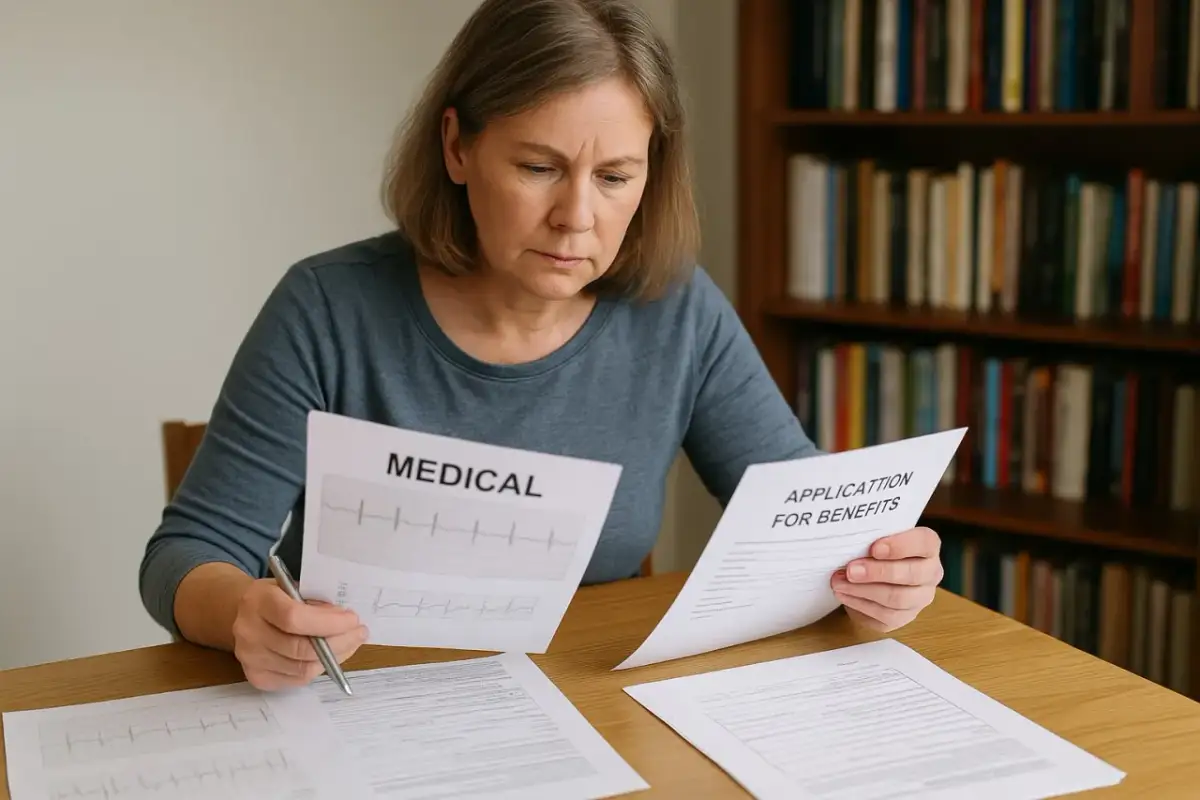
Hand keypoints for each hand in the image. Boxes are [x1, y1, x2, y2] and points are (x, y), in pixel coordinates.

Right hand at [231, 578, 367, 690]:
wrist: (241, 613)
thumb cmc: (276, 596)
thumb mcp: (293, 585)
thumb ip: (315, 601)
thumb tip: (346, 621)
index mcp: (257, 601)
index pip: (294, 618)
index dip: (328, 623)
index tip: (353, 620)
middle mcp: (249, 632)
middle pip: (300, 648)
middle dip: (338, 642)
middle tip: (359, 633)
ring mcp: (250, 658)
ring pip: (302, 668)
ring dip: (333, 658)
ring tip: (350, 643)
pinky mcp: (257, 677)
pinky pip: (296, 679)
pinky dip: (319, 668)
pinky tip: (331, 656)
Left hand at [831, 526, 942, 632]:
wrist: (876, 571)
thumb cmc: (876, 548)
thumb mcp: (877, 536)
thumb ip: (871, 536)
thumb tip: (849, 543)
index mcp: (928, 547)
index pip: (924, 543)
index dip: (900, 546)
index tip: (874, 548)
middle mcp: (931, 573)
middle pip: (911, 575)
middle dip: (877, 573)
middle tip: (850, 570)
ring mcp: (920, 598)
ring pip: (897, 599)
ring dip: (863, 591)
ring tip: (839, 583)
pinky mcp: (905, 617)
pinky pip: (886, 617)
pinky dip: (861, 606)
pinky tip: (845, 596)